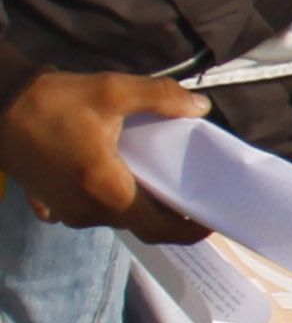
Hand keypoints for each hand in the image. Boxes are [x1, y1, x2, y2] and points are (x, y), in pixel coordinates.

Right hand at [0, 62, 212, 243]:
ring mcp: (64, 212)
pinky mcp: (48, 204)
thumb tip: (201, 107)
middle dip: (169, 214)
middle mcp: (86, 212)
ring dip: (139, 204)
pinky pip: (88, 209)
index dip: (189, 230)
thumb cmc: (52, 103)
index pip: (159, 229)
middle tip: (194, 193)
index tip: (212, 220)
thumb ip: (161, 98)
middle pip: (139, 224)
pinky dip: (109, 199)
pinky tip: (120, 177)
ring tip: (163, 180)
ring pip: (114, 217)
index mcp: (107, 192)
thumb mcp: (112, 91)